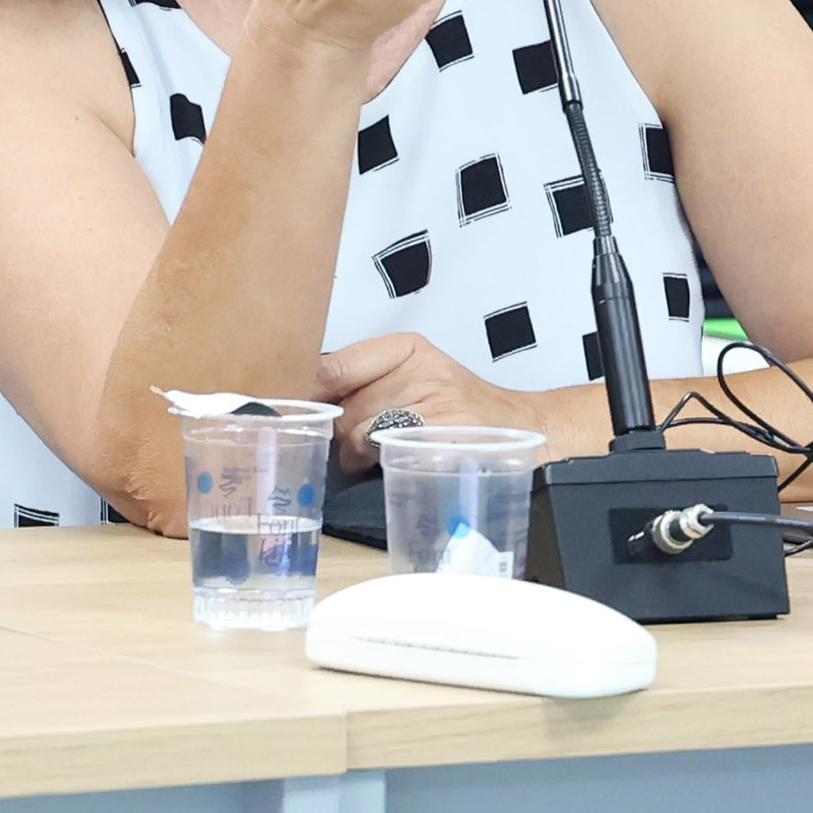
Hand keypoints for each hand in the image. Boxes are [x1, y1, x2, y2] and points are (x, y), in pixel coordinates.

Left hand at [318, 332, 540, 471]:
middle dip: (341, 432)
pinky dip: (382, 463)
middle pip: (345, 407)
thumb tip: (303, 399)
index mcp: (407, 348)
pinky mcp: (447, 436)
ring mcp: (438, 403)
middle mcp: (422, 369)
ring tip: (377, 454)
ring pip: (361, 434)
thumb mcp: (413, 376)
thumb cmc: (457, 407)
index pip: (335, 366)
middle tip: (356, 442)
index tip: (292, 409)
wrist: (520, 426)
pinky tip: (395, 460)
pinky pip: (389, 454)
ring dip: (357, 454)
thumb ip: (362, 381)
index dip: (309, 394)